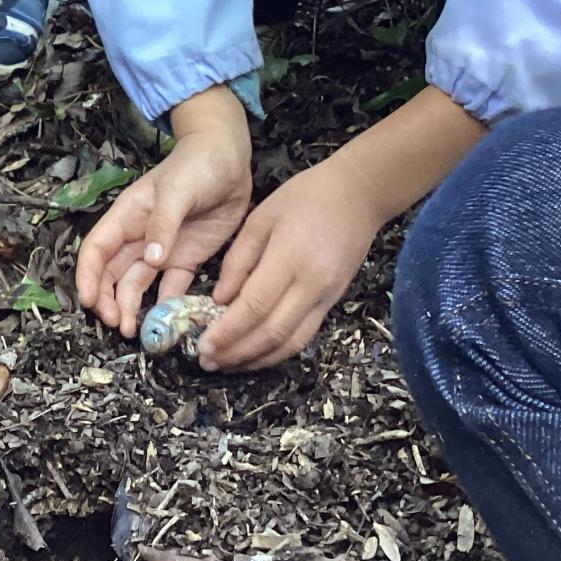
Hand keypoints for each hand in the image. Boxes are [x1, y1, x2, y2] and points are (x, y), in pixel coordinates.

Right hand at [75, 88, 252, 336]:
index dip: (88, 275)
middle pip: (112, 273)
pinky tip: (167, 324)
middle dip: (108, 300)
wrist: (231, 160)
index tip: (89, 301)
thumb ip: (164, 223)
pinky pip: (172, 287)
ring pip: (137, 284)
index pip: (97, 249)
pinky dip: (167, 305)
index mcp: (128, 216)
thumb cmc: (197, 165)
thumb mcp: (178, 190)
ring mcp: (162, 250)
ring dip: (130, 307)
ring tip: (132, 332)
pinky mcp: (187, 258)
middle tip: (116, 324)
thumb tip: (150, 259)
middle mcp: (139, 237)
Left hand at [195, 156, 390, 371]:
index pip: (253, 307)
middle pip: (271, 333)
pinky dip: (278, 352)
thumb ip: (237, 261)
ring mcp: (326, 298)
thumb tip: (219, 300)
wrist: (358, 196)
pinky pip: (304, 336)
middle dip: (236, 353)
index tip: (201, 345)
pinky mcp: (333, 303)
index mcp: (289, 258)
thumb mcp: (260, 219)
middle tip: (206, 361)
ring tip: (226, 365)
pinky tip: (255, 355)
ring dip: (256, 360)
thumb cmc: (303, 198)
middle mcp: (311, 286)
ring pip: (290, 343)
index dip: (227, 332)